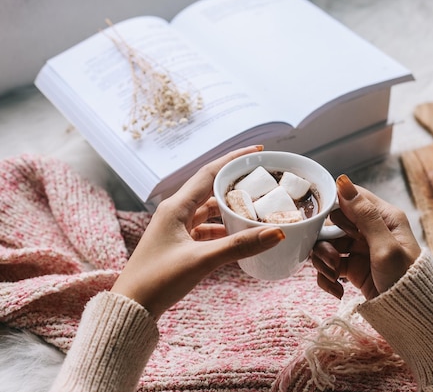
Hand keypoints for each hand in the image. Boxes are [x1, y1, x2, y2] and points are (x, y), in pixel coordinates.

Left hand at [111, 146, 284, 318]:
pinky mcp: (178, 244)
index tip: (258, 151)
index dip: (235, 159)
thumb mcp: (201, 260)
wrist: (131, 308)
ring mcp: (176, 228)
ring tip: (256, 209)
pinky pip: (206, 229)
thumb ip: (239, 246)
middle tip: (262, 182)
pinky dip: (224, 229)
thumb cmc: (157, 281)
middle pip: (211, 189)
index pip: (210, 172)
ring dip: (231, 209)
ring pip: (209, 211)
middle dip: (237, 185)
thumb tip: (276, 233)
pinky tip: (239, 236)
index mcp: (176, 207)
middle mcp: (175, 212)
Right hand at [311, 175, 420, 299]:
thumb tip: (343, 181)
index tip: (319, 221)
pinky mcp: (352, 268)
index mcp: (383, 216)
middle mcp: (370, 229)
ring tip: (334, 275)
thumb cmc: (406, 280)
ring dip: (324, 261)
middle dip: (325, 241)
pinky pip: (329, 266)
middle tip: (333, 258)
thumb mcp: (385, 246)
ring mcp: (359, 249)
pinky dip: (327, 278)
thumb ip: (363, 215)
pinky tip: (337, 289)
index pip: (350, 197)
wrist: (411, 318)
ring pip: (327, 245)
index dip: (332, 207)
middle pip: (333, 223)